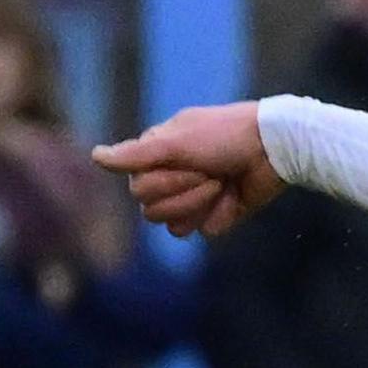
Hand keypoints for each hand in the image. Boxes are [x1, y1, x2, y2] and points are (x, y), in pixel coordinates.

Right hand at [94, 102, 283, 239]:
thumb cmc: (224, 136)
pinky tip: (233, 196)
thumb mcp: (176, 141)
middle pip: (152, 211)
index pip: (138, 189)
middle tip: (209, 173)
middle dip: (184, 193)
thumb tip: (95, 157)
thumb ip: (135, 155)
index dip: (164, 182)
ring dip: (199, 205)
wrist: (273, 148)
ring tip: (221, 184)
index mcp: (156, 157)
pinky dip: (220, 215)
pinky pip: (203, 231)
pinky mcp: (217, 215)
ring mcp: (193, 199)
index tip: (189, 162)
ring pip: (173, 226)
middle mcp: (170, 179)